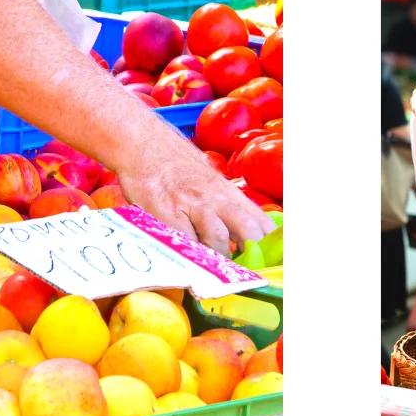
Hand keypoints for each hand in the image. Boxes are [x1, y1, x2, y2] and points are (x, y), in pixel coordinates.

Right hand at [116, 151, 275, 256]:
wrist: (144, 142)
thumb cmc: (175, 165)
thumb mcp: (208, 181)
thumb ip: (224, 206)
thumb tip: (241, 236)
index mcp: (228, 192)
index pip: (261, 220)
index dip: (270, 245)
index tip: (271, 264)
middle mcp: (215, 197)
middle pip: (247, 228)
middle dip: (251, 255)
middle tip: (246, 273)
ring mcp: (191, 203)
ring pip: (217, 236)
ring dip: (218, 258)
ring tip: (213, 269)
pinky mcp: (166, 210)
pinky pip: (184, 239)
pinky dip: (189, 255)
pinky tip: (189, 262)